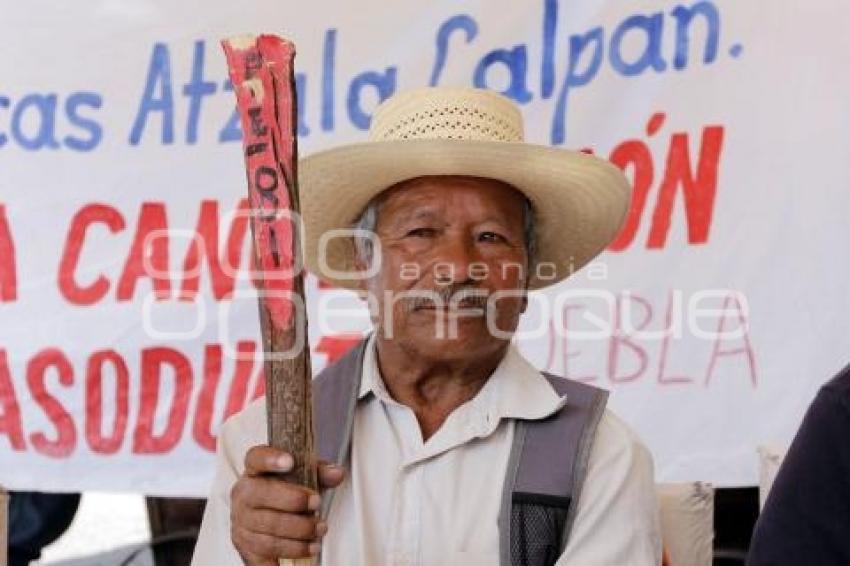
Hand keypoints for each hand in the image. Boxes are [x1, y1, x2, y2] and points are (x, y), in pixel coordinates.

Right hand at [230, 445, 345, 563]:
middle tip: (317, 503)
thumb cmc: (286, 493)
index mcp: (255, 471)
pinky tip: (308, 549)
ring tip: (319, 529)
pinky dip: (290, 552)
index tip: (290, 461)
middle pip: (262, 495)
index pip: (256, 458)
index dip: (271, 459)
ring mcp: (241, 521)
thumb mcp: (305, 477)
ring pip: (267, 527)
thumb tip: (337, 473)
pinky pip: (267, 553)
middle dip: (293, 500)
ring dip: (298, 531)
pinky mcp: (245, 546)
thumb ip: (320, 473)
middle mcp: (243, 494)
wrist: (270, 516)